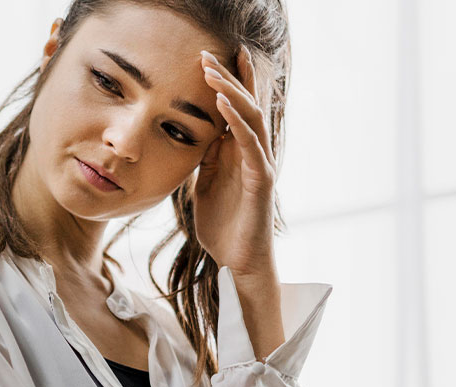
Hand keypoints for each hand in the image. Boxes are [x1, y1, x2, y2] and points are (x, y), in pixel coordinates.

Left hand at [191, 46, 277, 277]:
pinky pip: (251, 144)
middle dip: (227, 78)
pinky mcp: (261, 179)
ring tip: (212, 72)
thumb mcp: (204, 186)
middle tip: (206, 55)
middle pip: (245, 105)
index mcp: (237, 153)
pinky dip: (238, 122)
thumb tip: (193, 140)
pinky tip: (224, 105)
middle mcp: (253, 153)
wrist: (237, 261)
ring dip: (231, 92)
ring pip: (250, 118)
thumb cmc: (223, 227)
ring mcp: (260, 164)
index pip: (234, 110)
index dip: (225, 84)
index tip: (206, 59)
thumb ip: (203, 162)